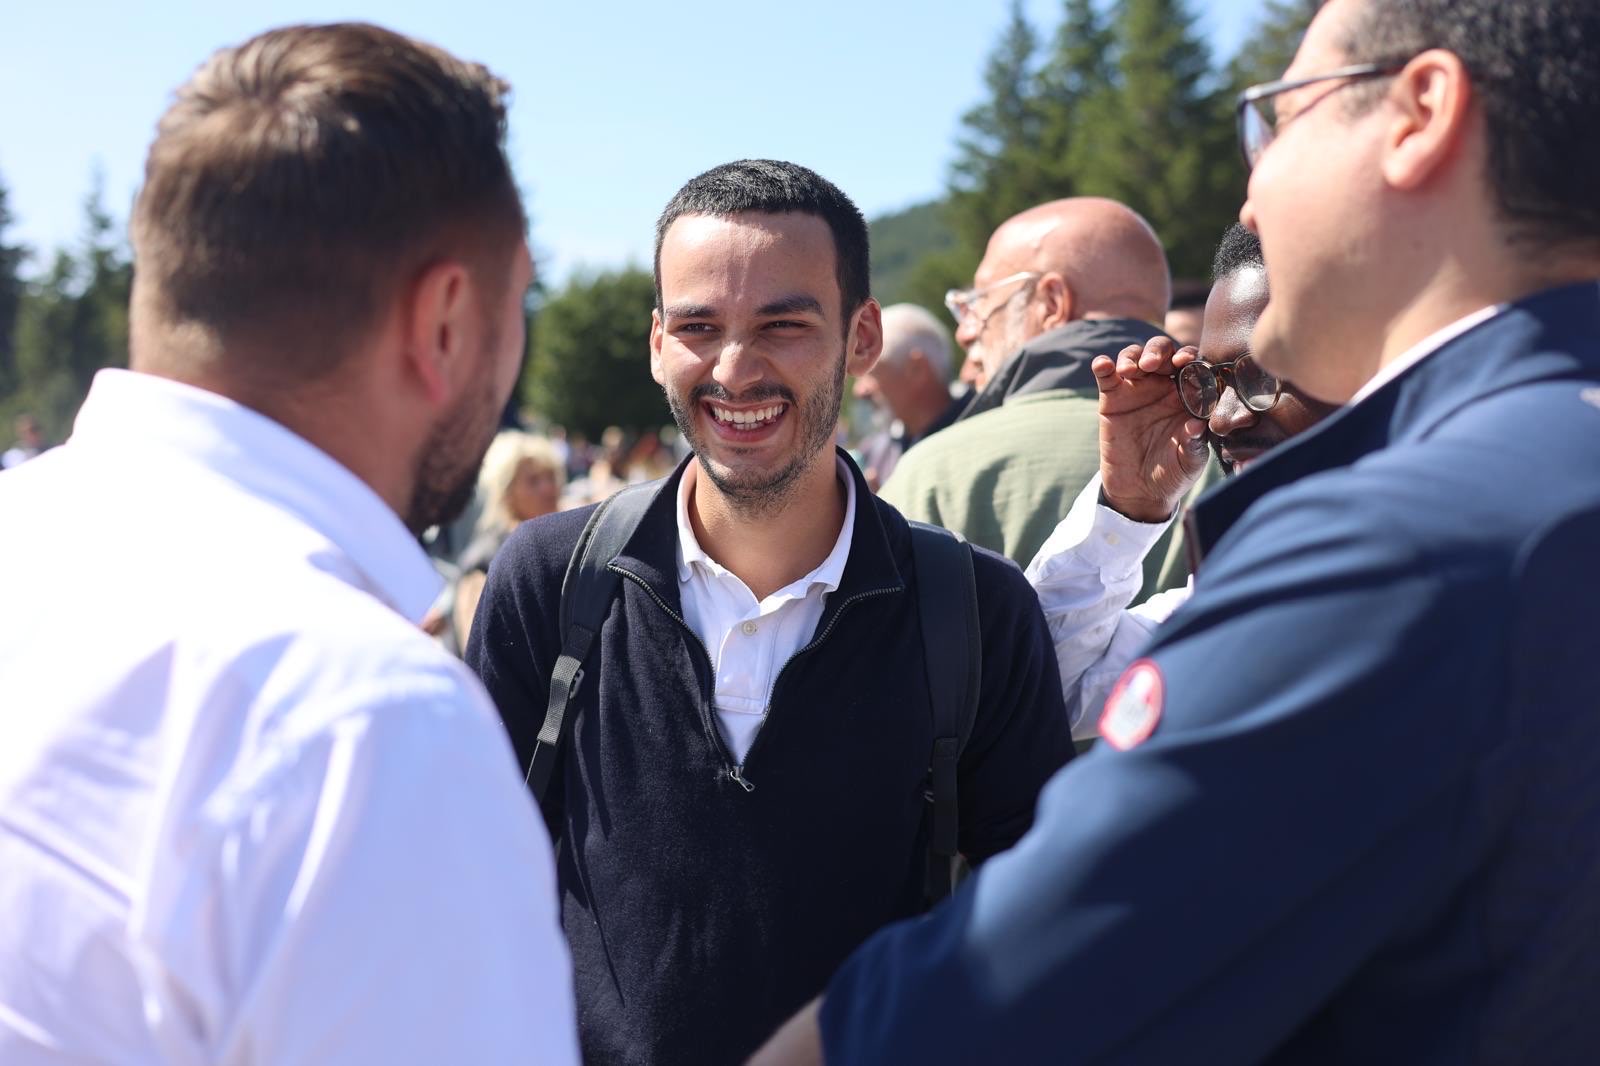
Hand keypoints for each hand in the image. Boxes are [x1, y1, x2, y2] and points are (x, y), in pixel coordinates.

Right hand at [1091, 337, 1209, 522]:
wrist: (1140, 491)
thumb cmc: (1173, 473)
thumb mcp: (1189, 462)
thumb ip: (1195, 444)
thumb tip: (1199, 425)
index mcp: (1188, 395)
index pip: (1191, 365)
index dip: (1188, 357)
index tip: (1184, 362)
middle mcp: (1163, 386)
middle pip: (1162, 352)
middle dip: (1158, 351)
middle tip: (1152, 364)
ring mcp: (1136, 389)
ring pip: (1134, 356)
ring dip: (1132, 356)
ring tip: (1129, 369)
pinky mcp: (1112, 398)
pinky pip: (1106, 375)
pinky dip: (1103, 366)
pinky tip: (1103, 366)